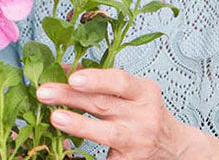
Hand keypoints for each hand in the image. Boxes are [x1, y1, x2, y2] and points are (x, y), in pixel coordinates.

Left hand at [36, 68, 190, 159]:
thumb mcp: (128, 89)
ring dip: (78, 124)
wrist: (173, 146)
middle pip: (104, 104)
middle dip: (71, 96)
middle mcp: (144, 115)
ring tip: (55, 118)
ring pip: (106, 132)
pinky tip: (66, 147)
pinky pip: (107, 157)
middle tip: (44, 92)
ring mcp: (138, 140)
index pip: (119, 81)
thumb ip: (97, 78)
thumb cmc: (142, 110)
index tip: (73, 77)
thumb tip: (60, 68)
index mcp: (143, 91)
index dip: (96, 79)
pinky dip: (86, 153)